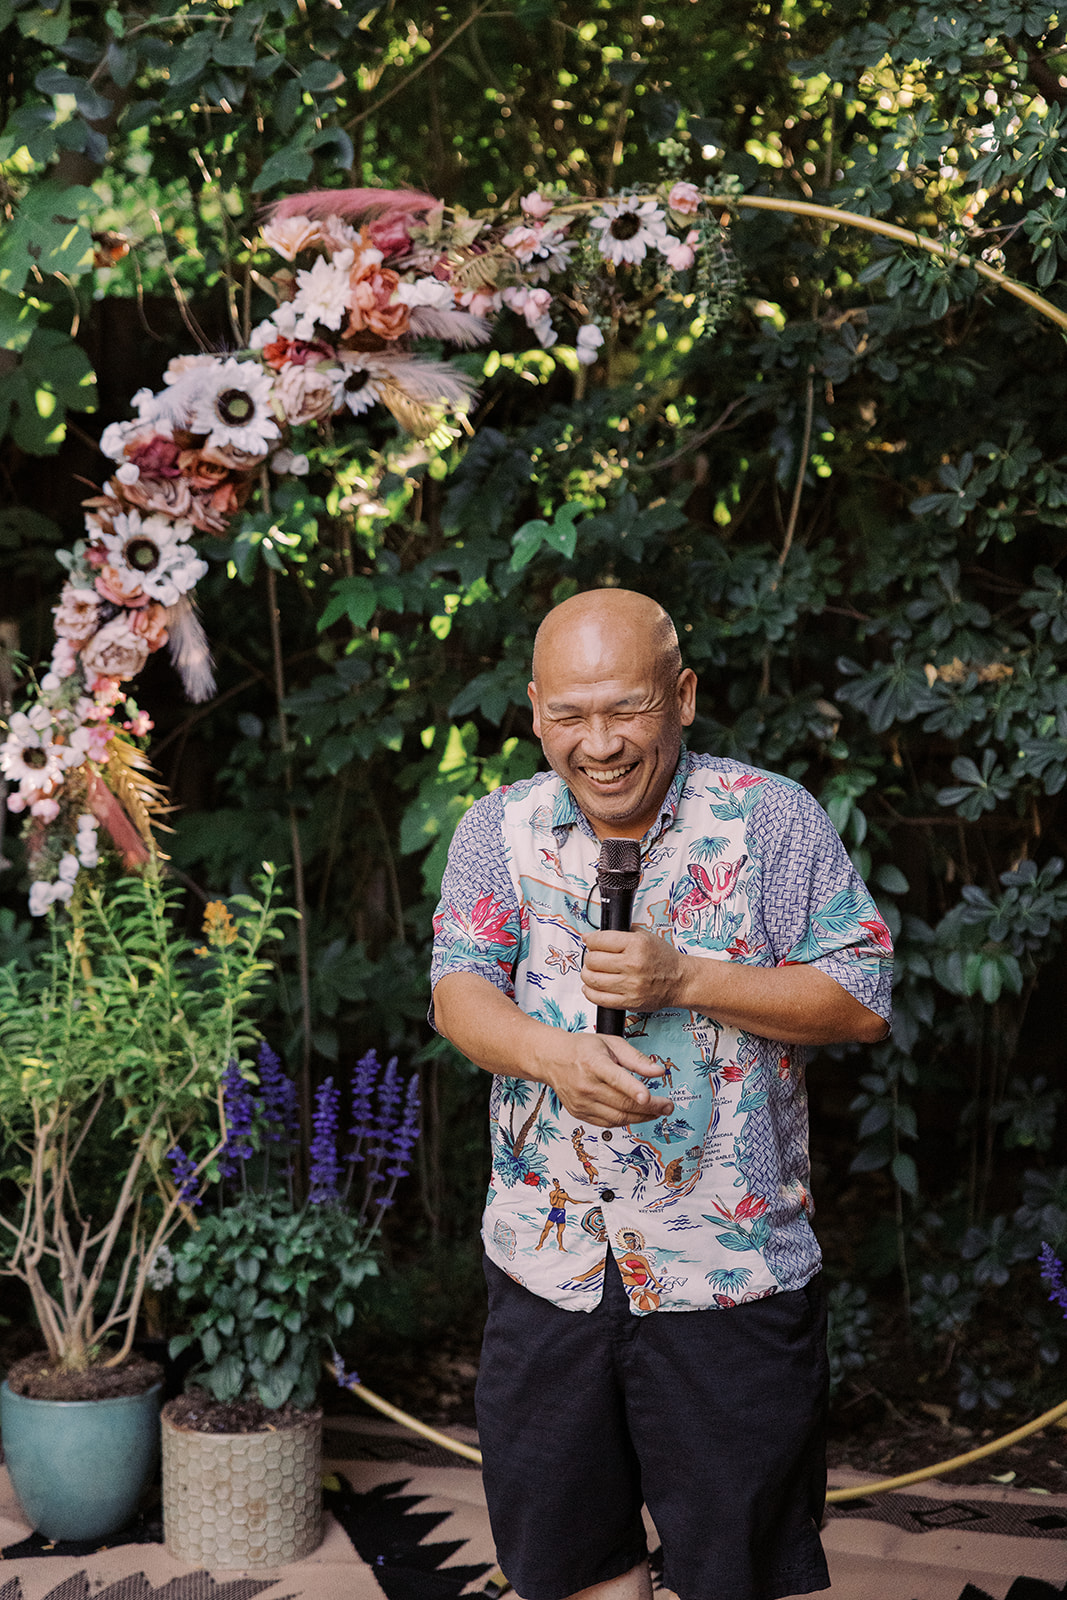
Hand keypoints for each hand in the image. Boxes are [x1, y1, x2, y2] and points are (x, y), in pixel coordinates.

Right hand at [542, 1032, 673, 1127]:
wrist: (552, 1059)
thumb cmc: (582, 1049)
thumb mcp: (611, 1043)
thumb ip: (636, 1058)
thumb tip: (658, 1071)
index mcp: (593, 1063)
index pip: (615, 1078)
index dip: (633, 1089)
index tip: (648, 1097)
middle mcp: (585, 1085)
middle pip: (622, 1103)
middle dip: (650, 1108)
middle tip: (667, 1106)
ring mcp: (581, 1102)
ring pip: (617, 1118)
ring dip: (641, 1117)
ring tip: (656, 1112)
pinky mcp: (579, 1113)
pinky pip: (607, 1124)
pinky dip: (625, 1121)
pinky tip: (636, 1114)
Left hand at [581, 927, 693, 1014]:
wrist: (680, 980)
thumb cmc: (663, 959)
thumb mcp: (644, 936)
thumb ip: (618, 933)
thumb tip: (589, 936)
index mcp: (636, 944)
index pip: (598, 941)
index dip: (590, 940)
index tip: (590, 942)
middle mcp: (633, 964)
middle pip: (593, 960)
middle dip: (589, 958)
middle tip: (593, 958)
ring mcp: (631, 985)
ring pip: (592, 979)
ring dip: (587, 974)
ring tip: (592, 972)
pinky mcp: (629, 1002)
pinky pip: (599, 999)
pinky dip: (590, 992)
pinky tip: (592, 987)